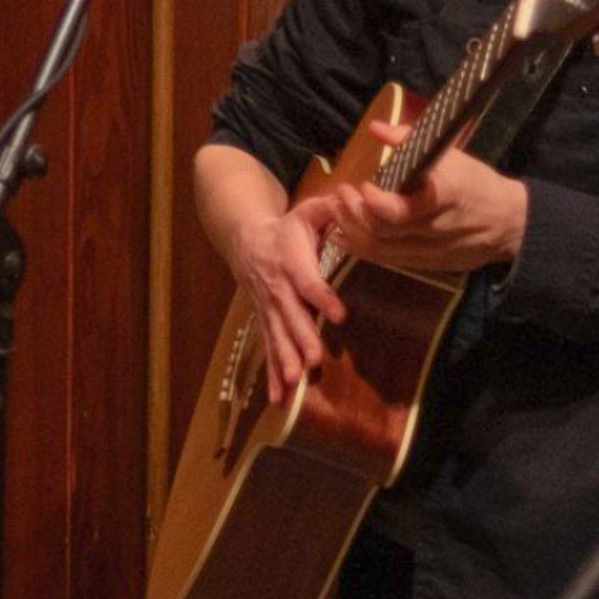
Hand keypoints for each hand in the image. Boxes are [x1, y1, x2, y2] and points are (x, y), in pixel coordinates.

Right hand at [229, 199, 348, 406]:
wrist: (247, 242)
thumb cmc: (287, 229)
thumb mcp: (306, 212)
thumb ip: (329, 209)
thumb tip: (351, 200)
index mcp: (292, 262)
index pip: (308, 281)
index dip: (323, 297)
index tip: (339, 314)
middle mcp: (278, 289)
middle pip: (290, 316)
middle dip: (301, 338)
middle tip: (313, 360)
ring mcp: (270, 309)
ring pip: (276, 336)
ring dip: (284, 360)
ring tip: (293, 383)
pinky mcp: (266, 322)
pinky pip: (268, 349)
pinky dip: (272, 374)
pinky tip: (279, 399)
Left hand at [326, 129, 527, 274]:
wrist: (508, 223)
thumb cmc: (477, 182)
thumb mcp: (450, 155)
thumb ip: (410, 140)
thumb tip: (376, 128)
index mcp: (444, 197)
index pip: (400, 210)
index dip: (374, 201)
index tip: (364, 184)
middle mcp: (434, 228)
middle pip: (382, 231)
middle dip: (353, 213)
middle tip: (341, 194)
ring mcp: (429, 251)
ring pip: (380, 250)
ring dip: (352, 231)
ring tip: (336, 211)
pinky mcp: (425, 265)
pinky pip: (387, 261)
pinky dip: (361, 249)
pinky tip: (344, 235)